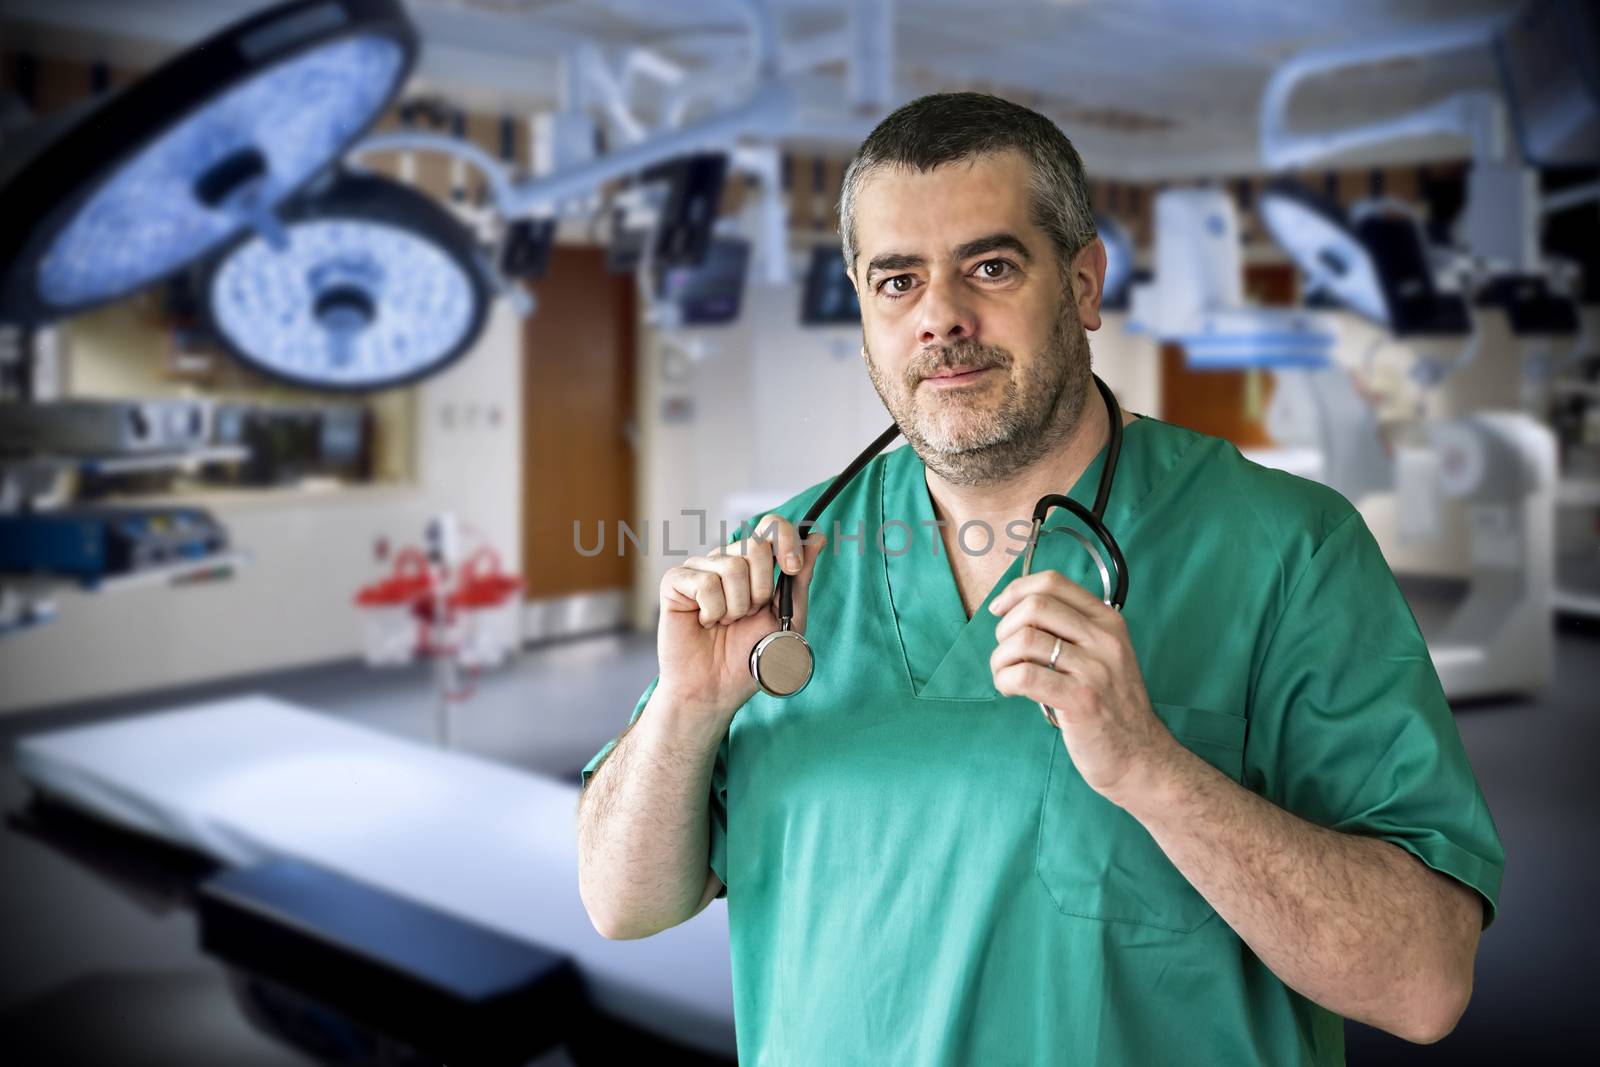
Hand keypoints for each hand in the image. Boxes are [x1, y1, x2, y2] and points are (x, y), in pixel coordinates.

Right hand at [657, 514, 826, 719]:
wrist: (716, 689)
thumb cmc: (749, 656)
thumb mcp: (787, 617)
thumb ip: (800, 578)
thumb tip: (817, 537)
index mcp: (754, 565)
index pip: (771, 526)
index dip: (786, 540)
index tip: (791, 568)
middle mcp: (726, 560)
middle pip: (755, 544)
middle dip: (762, 587)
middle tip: (749, 613)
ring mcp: (699, 568)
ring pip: (732, 565)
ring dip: (737, 605)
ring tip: (726, 622)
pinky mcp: (675, 582)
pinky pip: (704, 582)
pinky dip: (713, 610)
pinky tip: (706, 623)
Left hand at [988, 570, 1176, 806]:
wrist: (1141, 757)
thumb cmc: (1113, 708)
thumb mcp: (1104, 656)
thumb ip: (1071, 632)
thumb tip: (1017, 610)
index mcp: (1108, 622)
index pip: (1054, 583)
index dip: (1016, 590)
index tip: (999, 610)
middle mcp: (1104, 639)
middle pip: (1034, 606)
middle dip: (1004, 628)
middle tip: (1006, 653)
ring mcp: (1095, 669)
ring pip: (1024, 640)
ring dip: (1001, 659)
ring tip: (1005, 676)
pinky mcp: (1081, 700)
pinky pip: (1025, 676)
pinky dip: (1006, 680)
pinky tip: (1010, 690)